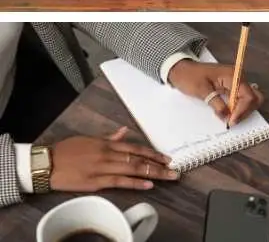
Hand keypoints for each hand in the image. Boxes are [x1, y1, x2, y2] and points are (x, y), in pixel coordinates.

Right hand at [50, 128, 177, 191]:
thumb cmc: (66, 150)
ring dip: (152, 173)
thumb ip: (108, 137)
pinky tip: (148, 184)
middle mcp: (108, 154)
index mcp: (107, 143)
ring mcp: (103, 168)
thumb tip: (123, 131)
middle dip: (158, 164)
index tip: (166, 158)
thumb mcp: (90, 139)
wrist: (46, 163)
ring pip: (133, 169)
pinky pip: (119, 182)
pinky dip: (135, 182)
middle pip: (138, 159)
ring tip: (167, 176)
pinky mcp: (95, 182)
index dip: (152, 153)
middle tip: (174, 169)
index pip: (136, 148)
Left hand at [168, 59, 264, 127]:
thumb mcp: (202, 91)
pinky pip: (241, 98)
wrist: (182, 69)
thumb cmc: (190, 77)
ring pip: (250, 99)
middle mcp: (238, 77)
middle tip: (231, 121)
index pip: (247, 95)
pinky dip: (238, 108)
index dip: (242, 110)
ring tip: (229, 118)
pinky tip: (229, 114)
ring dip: (243, 110)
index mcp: (233, 75)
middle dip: (246, 111)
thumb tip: (227, 117)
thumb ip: (216, 104)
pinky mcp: (232, 86)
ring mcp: (236, 81)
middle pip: (254, 97)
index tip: (230, 122)